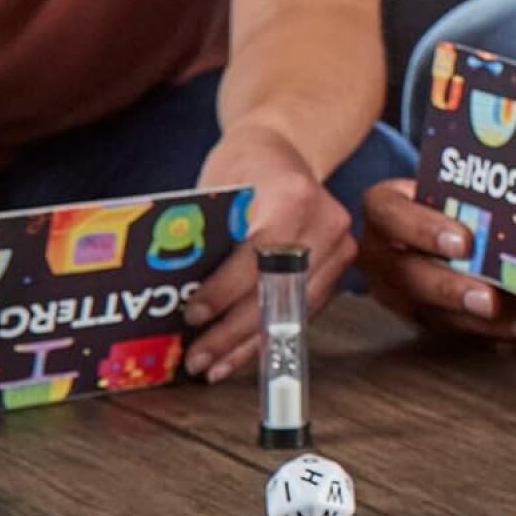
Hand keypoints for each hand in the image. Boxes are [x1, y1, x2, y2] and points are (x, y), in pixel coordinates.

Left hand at [183, 125, 354, 380]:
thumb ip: (205, 238)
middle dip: (234, 332)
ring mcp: (340, 243)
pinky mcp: (341, 262)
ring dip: (252, 343)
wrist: (284, 148)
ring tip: (215, 366)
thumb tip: (174, 295)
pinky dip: (272, 331)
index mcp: (292, 196)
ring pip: (295, 308)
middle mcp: (326, 221)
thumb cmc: (244, 166)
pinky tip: (242, 351)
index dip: (224, 293)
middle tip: (198, 358)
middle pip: (280, 290)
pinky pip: (304, 307)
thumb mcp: (216, 190)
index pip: (259, 256)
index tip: (192, 315)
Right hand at [355, 178, 515, 348]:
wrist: (419, 223)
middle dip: (454, 292)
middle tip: (490, 301)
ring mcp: (402, 295)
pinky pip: (467, 334)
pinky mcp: (428, 320)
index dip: (426, 231)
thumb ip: (471, 187)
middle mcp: (384, 258)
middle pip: (411, 279)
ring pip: (441, 317)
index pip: (393, 217)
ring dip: (492, 325)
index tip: (464, 242)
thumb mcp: (443, 181)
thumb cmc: (439, 195)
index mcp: (383, 211)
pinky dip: (509, 336)